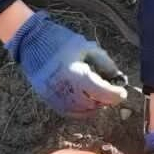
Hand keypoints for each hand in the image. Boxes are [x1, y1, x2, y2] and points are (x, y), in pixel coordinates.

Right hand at [6, 12, 127, 117]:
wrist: (30, 41)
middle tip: (112, 93)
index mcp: (75, 73)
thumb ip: (104, 62)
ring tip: (99, 95)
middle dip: (106, 100)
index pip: (101, 92)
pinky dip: (81, 110)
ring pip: (82, 111)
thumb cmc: (60, 41)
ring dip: (95, 105)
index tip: (122, 93)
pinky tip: (87, 101)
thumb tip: (117, 76)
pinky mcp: (48, 99)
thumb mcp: (86, 46)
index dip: (115, 95)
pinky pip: (69, 112)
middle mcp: (64, 88)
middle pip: (93, 104)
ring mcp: (54, 96)